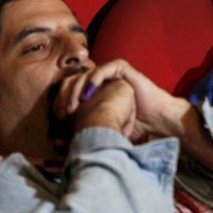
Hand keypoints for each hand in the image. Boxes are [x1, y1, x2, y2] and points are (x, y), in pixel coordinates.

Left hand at [54, 59, 191, 142]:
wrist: (156, 121)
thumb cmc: (133, 126)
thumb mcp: (103, 129)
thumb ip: (83, 131)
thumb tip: (56, 143)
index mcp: (94, 92)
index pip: (69, 90)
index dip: (61, 102)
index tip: (59, 118)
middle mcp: (100, 81)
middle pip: (72, 81)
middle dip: (64, 96)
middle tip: (63, 113)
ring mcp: (111, 74)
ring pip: (84, 74)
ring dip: (76, 90)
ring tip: (74, 106)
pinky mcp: (122, 69)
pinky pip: (102, 70)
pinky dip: (93, 80)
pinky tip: (89, 94)